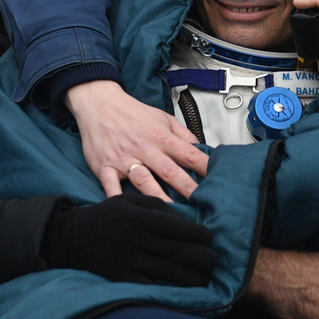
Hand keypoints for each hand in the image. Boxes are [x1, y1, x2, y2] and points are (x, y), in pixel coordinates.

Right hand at [42, 194, 218, 286]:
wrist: (69, 237)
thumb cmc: (106, 216)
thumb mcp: (127, 200)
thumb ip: (155, 205)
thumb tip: (184, 217)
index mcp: (136, 216)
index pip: (172, 225)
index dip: (195, 232)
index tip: (210, 237)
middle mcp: (132, 238)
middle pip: (173, 250)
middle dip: (199, 257)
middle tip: (215, 260)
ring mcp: (125, 260)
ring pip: (164, 270)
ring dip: (189, 276)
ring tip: (206, 278)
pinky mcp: (119, 277)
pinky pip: (147, 285)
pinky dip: (167, 289)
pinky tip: (182, 292)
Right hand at [66, 80, 208, 200]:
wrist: (99, 104)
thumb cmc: (132, 113)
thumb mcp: (162, 117)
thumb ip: (183, 135)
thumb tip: (202, 149)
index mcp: (161, 137)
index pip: (188, 153)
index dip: (205, 167)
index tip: (219, 180)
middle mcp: (145, 149)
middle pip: (170, 171)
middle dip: (187, 188)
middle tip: (202, 204)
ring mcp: (125, 159)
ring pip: (144, 181)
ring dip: (159, 197)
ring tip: (173, 214)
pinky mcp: (105, 167)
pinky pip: (111, 186)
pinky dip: (117, 198)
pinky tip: (127, 210)